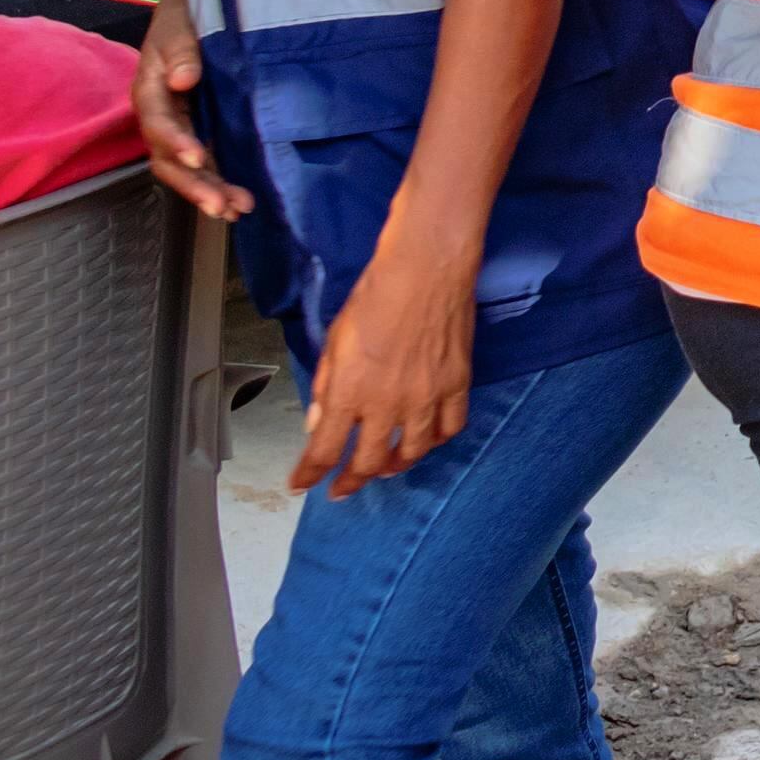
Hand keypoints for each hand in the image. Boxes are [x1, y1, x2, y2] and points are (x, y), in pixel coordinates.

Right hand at [131, 0, 248, 221]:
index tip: (197, 155)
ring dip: (209, 191)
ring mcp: (184, 124)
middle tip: (220, 205)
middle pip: (168, 157)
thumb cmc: (187, 12)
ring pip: (188, 167)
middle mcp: (163, 113)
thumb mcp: (181, 24)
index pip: (158, 122)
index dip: (175, 141)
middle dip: (193, 183)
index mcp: (150, 89)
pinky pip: (207, 161)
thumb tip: (181, 79)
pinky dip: (220, 181)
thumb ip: (182, 50)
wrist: (201, 3)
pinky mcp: (205, 128)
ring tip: (236, 210)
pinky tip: (239, 201)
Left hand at [295, 237, 475, 496]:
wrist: (426, 271)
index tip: (302, 484)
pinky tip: (425, 439)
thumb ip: (326, 387)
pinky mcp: (457, 385)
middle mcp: (387, 403)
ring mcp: (426, 397)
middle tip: (342, 488)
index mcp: (349, 392)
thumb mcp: (334, 342)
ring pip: (411, 452)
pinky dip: (434, 441)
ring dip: (393, 466)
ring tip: (384, 467)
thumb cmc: (375, 297)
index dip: (309, 474)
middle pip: (367, 461)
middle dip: (349, 481)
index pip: (323, 450)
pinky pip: (448, 428)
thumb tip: (319, 422)